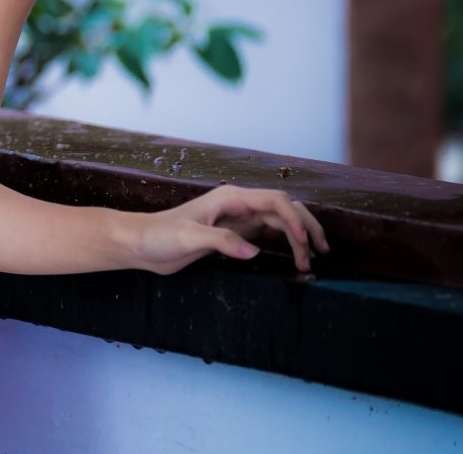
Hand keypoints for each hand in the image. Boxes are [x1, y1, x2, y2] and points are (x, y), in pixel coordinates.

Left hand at [126, 184, 329, 276]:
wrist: (141, 244)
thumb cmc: (159, 235)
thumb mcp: (188, 237)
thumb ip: (221, 242)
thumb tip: (254, 252)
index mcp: (230, 198)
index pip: (274, 200)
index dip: (295, 218)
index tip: (304, 242)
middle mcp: (239, 205)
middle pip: (285, 208)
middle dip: (306, 227)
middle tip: (321, 253)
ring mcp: (239, 219)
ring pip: (281, 222)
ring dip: (298, 239)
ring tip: (309, 264)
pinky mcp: (236, 234)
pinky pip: (270, 235)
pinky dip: (286, 245)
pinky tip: (295, 260)